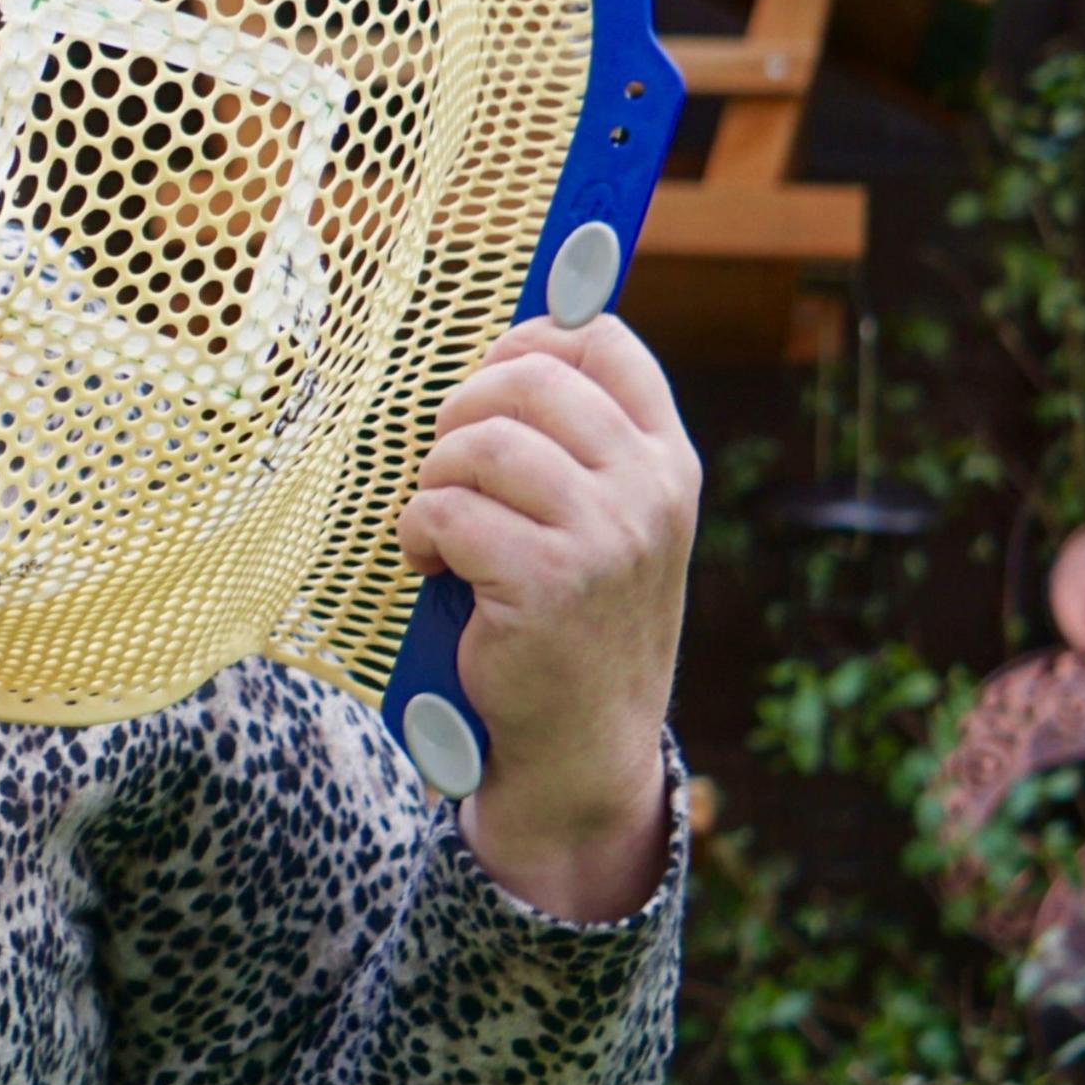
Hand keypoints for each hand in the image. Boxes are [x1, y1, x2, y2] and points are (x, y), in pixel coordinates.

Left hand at [394, 314, 696, 918]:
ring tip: (443, 528)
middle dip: (463, 415)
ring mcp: (605, 535)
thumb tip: (509, 345)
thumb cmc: (576, 617)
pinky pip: (445, 511)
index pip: (601, 342)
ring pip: (479, 445)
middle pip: (527, 379)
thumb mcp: (609, 521)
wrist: (582, 742)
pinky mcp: (547, 580)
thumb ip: (578, 443)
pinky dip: (418, 535)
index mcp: (666, 459)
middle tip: (449, 471)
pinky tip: (434, 568)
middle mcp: (649, 489)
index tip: (489, 384)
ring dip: (435, 482)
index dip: (526, 342)